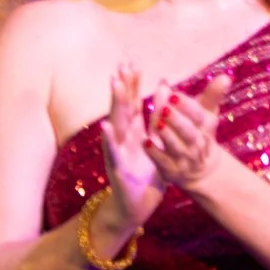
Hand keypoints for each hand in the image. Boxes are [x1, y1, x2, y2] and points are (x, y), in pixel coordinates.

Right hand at [97, 61, 164, 227]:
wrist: (134, 206)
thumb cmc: (146, 176)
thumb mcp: (156, 147)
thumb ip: (157, 123)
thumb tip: (163, 99)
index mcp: (133, 134)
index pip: (131, 104)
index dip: (131, 84)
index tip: (130, 63)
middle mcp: (123, 140)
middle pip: (122, 109)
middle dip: (122, 88)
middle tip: (121, 66)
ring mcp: (118, 152)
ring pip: (116, 124)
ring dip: (115, 105)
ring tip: (115, 85)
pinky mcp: (117, 168)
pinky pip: (113, 152)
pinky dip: (109, 140)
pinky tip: (106, 127)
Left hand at [145, 72, 229, 190]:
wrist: (200, 169)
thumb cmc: (199, 133)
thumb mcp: (206, 114)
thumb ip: (211, 96)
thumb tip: (225, 77)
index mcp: (205, 127)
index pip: (199, 116)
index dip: (188, 106)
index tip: (174, 95)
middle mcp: (196, 144)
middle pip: (189, 132)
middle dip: (178, 120)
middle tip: (165, 106)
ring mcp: (184, 159)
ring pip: (176, 147)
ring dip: (167, 135)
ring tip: (157, 122)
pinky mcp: (170, 170)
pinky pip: (162, 162)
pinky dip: (155, 153)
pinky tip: (145, 142)